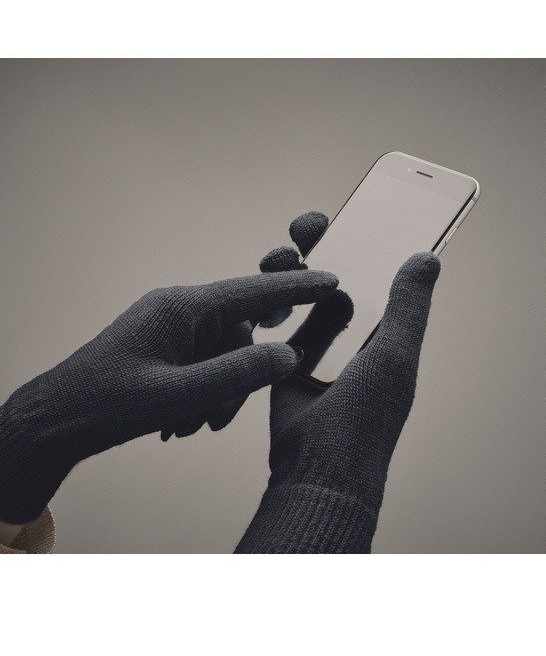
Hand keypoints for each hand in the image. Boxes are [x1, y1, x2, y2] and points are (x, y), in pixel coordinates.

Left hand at [0, 269, 336, 523]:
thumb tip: (288, 356)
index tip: (331, 281)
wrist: (55, 422)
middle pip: (239, 335)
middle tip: (218, 410)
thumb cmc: (101, 403)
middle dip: (238, 376)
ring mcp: (173, 331)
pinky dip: (203, 395)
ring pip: (225, 357)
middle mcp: (180, 313)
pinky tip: (178, 421)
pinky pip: (207, 366)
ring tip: (187, 424)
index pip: (252, 290)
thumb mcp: (174, 394)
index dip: (296, 287)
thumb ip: (236, 374)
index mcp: (181, 308)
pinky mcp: (167, 350)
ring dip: (216, 395)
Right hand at [237, 212, 439, 552]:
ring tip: (285, 253)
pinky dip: (276, 296)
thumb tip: (427, 255)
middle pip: (341, 275)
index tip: (358, 210)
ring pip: (309, 291)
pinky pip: (284, 317)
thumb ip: (408, 306)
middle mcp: (356, 333)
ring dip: (296, 268)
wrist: (318, 467)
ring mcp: (322, 344)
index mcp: (387, 331)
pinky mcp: (289, 356)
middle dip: (326, 244)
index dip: (372, 241)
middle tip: (310, 225)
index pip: (382, 274)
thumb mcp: (394, 356)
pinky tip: (270, 279)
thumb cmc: (367, 418)